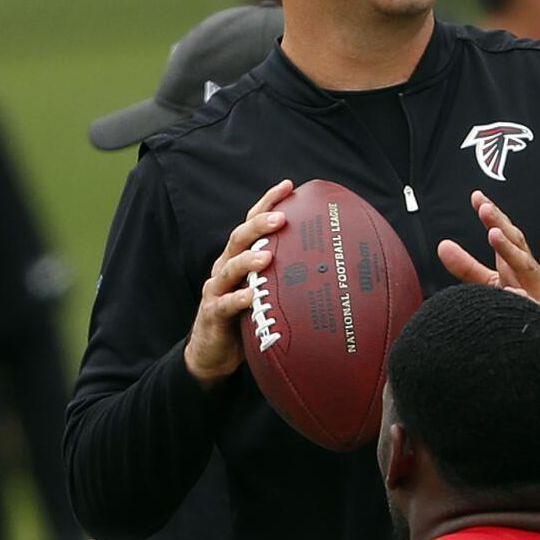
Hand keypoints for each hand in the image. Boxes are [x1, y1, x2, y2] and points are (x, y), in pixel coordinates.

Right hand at [184, 179, 292, 388]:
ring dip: (248, 259)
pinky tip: (251, 295)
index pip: (252, 224)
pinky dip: (238, 298)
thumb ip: (284, 276)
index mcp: (238, 258)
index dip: (267, 203)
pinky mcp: (213, 314)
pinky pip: (225, 304)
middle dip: (259, 225)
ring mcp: (216, 290)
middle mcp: (225, 268)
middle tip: (282, 217)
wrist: (212, 353)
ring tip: (268, 256)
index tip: (288, 186)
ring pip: (230, 268)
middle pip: (239, 238)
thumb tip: (326, 265)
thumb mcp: (265, 292)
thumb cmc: (244, 318)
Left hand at [437, 190, 539, 353]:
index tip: (478, 197)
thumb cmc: (530, 302)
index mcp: (515, 264)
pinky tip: (513, 293)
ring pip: (527, 270)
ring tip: (495, 235)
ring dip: (511, 251)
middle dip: (501, 224)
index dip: (492, 216)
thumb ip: (468, 267)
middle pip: (518, 244)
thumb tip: (442, 246)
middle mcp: (529, 274)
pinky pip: (534, 307)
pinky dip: (524, 299)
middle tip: (485, 208)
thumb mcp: (495, 284)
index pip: (505, 235)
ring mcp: (539, 293)